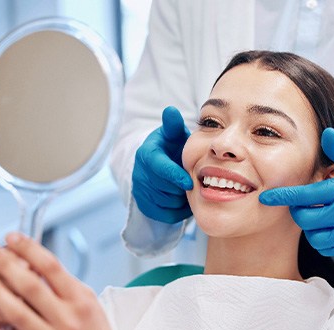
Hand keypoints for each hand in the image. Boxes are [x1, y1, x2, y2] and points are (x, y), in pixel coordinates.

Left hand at [0, 233, 162, 329]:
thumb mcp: (89, 301)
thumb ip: (65, 283)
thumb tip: (36, 261)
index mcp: (81, 301)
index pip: (52, 267)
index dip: (29, 249)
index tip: (13, 238)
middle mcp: (67, 320)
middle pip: (31, 287)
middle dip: (6, 266)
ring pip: (17, 314)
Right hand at [132, 106, 192, 223]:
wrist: (160, 165)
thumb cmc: (172, 147)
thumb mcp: (173, 135)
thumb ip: (173, 125)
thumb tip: (171, 110)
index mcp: (147, 154)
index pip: (159, 168)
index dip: (175, 176)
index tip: (190, 182)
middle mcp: (140, 173)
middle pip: (165, 188)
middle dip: (182, 187)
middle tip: (194, 182)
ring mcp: (140, 191)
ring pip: (167, 203)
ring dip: (181, 199)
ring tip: (188, 189)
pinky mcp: (144, 206)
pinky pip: (165, 215)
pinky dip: (178, 211)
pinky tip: (183, 199)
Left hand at [259, 128, 333, 255]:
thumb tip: (326, 133)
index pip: (307, 196)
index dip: (283, 197)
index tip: (266, 198)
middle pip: (307, 219)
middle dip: (298, 211)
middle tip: (303, 203)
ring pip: (315, 237)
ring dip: (309, 227)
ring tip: (317, 213)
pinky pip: (328, 248)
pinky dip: (320, 239)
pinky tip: (325, 226)